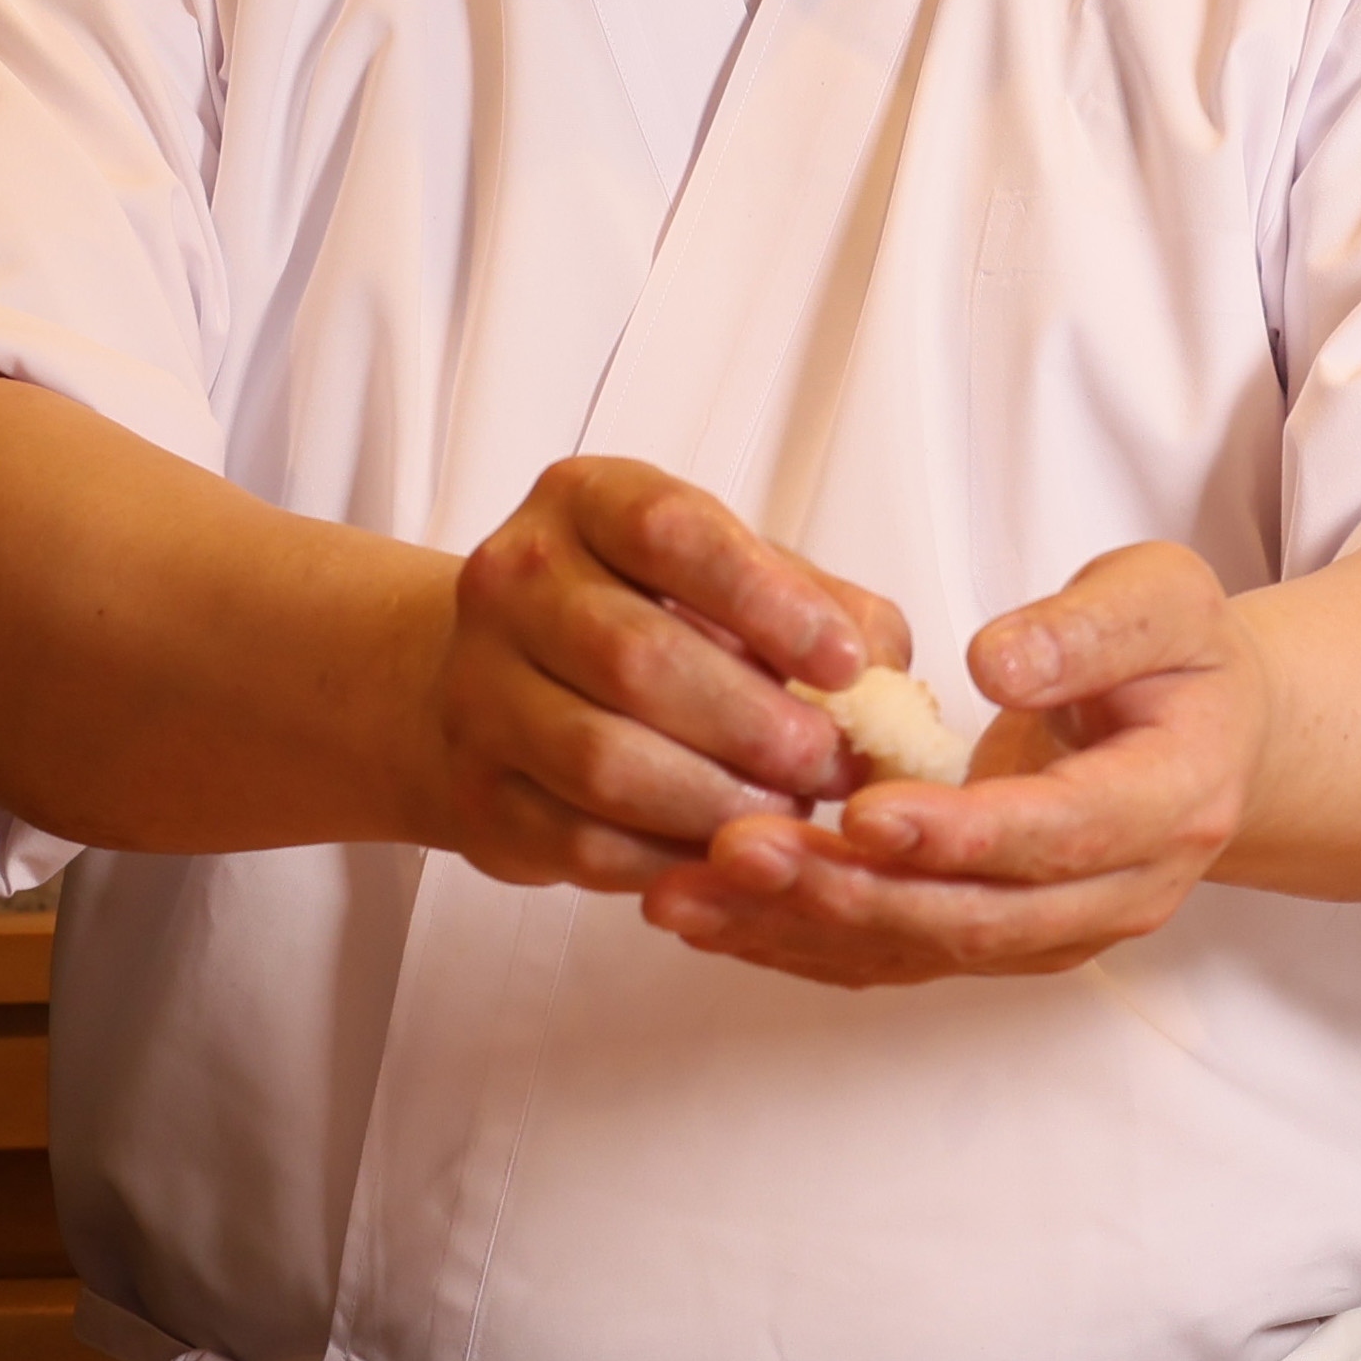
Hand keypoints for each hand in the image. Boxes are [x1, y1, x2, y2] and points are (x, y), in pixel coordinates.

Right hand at [428, 458, 904, 893]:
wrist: (505, 681)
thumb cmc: (654, 617)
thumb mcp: (741, 579)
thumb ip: (824, 607)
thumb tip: (883, 675)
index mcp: (585, 502)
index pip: (671, 532)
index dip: (768, 601)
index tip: (845, 665)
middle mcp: (513, 582)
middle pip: (638, 658)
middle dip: (757, 724)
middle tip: (834, 765)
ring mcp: (478, 689)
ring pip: (606, 761)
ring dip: (718, 801)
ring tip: (789, 813)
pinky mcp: (476, 792)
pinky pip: (580, 840)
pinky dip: (669, 858)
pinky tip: (725, 855)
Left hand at [644, 542, 1260, 985]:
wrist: (1214, 742)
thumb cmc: (1180, 658)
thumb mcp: (1164, 601)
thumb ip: (1087, 629)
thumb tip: (996, 659)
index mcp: (1171, 802)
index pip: (1056, 833)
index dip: (959, 832)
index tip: (862, 809)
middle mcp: (1119, 893)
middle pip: (976, 918)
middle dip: (850, 893)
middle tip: (735, 849)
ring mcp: (1057, 934)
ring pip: (921, 952)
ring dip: (800, 930)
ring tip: (684, 893)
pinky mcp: (999, 944)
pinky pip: (894, 959)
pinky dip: (798, 945)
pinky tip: (708, 917)